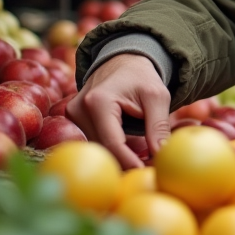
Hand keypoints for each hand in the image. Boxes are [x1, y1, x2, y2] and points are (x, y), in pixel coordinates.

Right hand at [67, 53, 171, 168]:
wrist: (123, 61)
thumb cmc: (142, 77)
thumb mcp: (157, 96)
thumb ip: (159, 125)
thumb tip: (162, 155)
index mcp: (98, 101)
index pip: (112, 142)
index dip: (128, 161)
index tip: (143, 174)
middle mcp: (79, 109)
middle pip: (102, 148)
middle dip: (124, 162)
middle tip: (146, 172)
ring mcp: (72, 114)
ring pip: (96, 147)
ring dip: (116, 156)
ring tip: (140, 161)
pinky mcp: (73, 119)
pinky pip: (92, 140)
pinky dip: (109, 148)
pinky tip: (127, 152)